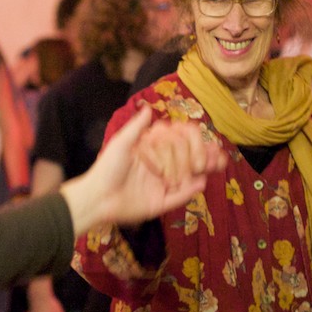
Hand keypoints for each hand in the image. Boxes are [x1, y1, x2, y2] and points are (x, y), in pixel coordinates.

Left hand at [61, 107, 226, 233]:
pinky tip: (200, 182)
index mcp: (153, 151)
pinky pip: (178, 197)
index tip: (197, 137)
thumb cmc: (106, 168)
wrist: (96, 197)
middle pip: (188, 159)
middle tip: (213, 156)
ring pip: (187, 177)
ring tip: (215, 165)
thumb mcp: (121, 144)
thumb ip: (136, 128)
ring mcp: (161, 186)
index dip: (191, 140)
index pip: (179, 142)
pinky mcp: (160, 203)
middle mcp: (161, 167)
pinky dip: (190, 190)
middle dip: (203, 155)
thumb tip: (149, 108)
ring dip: (202, 170)